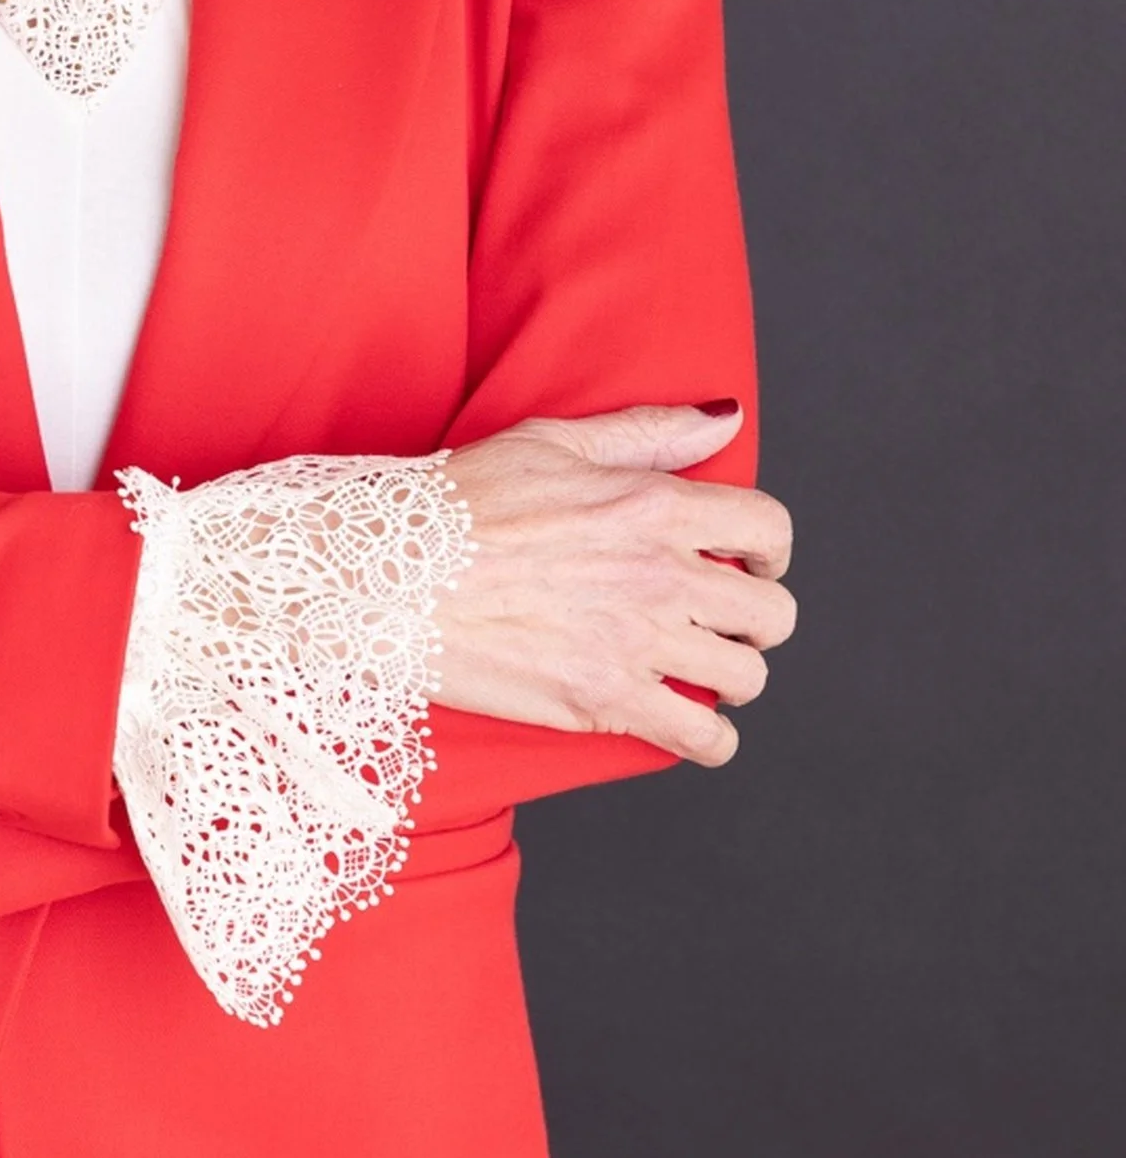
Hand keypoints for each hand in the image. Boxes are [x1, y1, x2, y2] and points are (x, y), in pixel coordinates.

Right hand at [432, 404, 793, 765]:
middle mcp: (659, 577)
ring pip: (746, 678)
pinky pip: (701, 738)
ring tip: (699, 670)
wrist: (387, 575)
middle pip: (771, 614)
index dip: (769, 550)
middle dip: (756, 619)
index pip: (768, 529)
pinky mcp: (604, 701)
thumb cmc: (459, 502)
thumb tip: (722, 418)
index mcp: (653, 506)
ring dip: (732, 676)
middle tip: (722, 621)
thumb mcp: (552, 441)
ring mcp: (637, 644)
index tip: (749, 563)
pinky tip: (684, 722)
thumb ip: (647, 433)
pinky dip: (708, 739)